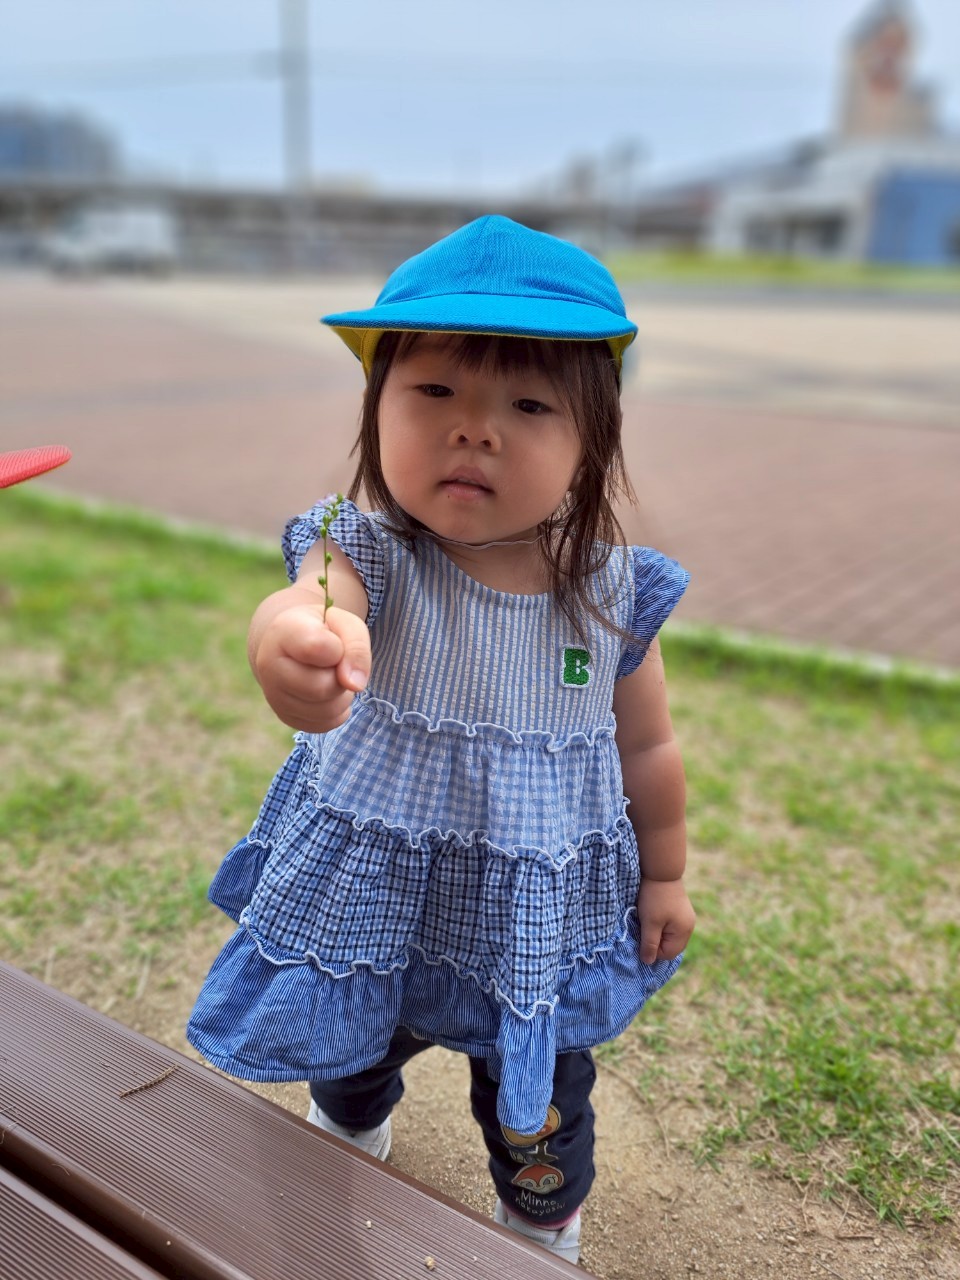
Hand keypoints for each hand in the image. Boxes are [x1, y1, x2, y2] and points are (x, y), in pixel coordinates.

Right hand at [253, 604, 370, 732]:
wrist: (294, 643)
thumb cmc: (323, 630)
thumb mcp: (345, 623)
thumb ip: (357, 646)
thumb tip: (355, 685)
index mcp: (282, 633)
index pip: (318, 648)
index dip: (339, 648)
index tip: (334, 641)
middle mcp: (269, 666)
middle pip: (323, 687)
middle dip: (341, 675)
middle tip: (335, 661)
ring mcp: (274, 696)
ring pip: (327, 710)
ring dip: (342, 694)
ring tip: (332, 674)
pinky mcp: (285, 717)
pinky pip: (326, 724)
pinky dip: (337, 710)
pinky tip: (328, 692)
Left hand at [636, 877, 695, 964]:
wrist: (661, 871)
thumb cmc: (655, 898)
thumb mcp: (650, 923)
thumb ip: (649, 944)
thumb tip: (648, 962)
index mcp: (683, 932)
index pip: (668, 954)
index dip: (652, 949)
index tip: (642, 936)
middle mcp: (689, 927)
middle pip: (670, 946)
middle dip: (656, 941)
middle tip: (644, 928)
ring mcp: (686, 918)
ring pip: (669, 936)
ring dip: (657, 932)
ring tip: (648, 920)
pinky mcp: (680, 910)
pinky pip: (670, 926)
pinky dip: (660, 924)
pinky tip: (653, 915)